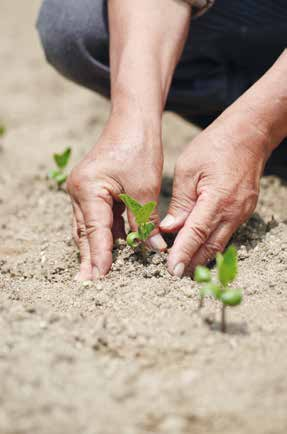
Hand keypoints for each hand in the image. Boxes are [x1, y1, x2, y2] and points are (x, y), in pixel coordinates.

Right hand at [67, 114, 165, 280]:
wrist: (133, 121)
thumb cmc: (139, 148)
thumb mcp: (145, 189)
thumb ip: (145, 222)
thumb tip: (153, 249)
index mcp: (88, 188)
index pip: (95, 230)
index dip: (99, 255)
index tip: (100, 277)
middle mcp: (79, 191)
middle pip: (85, 231)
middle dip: (89, 257)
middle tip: (89, 282)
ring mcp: (84, 190)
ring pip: (89, 226)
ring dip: (95, 247)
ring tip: (96, 273)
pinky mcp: (93, 189)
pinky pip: (97, 217)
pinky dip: (104, 232)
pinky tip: (109, 249)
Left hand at [160, 114, 269, 276]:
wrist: (249, 134)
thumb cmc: (215, 146)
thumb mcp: (188, 169)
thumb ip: (180, 202)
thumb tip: (169, 228)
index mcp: (217, 199)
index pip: (197, 234)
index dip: (184, 253)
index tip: (172, 271)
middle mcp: (233, 211)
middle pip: (211, 246)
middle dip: (193, 262)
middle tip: (175, 274)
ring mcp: (242, 212)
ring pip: (220, 243)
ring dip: (202, 256)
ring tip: (184, 265)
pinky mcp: (244, 211)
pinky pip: (226, 233)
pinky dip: (211, 243)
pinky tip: (199, 246)